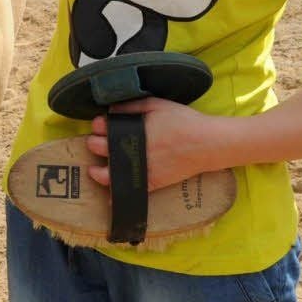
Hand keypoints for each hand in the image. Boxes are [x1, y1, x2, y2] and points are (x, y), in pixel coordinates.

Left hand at [84, 97, 227, 190]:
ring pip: (112, 175)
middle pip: (103, 150)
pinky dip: (119, 196)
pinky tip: (110, 196)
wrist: (207, 143)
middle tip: (95, 143)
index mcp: (133, 130)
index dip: (98, 126)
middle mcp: (135, 151)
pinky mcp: (154, 183)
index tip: (99, 125)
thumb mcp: (155, 105)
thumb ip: (131, 106)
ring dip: (99, 173)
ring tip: (95, 171)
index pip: (104, 128)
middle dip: (94, 145)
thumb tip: (110, 111)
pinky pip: (132, 192)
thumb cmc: (182, 120)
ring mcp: (143, 169)